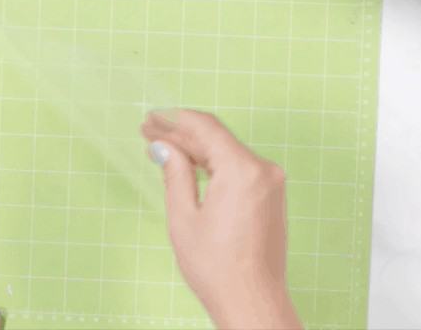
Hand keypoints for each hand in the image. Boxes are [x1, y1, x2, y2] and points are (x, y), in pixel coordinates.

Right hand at [140, 109, 301, 329]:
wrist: (252, 302)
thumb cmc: (218, 268)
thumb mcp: (184, 217)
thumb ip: (175, 173)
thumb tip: (165, 147)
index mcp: (242, 170)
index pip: (206, 128)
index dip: (174, 119)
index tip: (151, 118)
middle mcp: (263, 170)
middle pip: (216, 139)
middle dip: (181, 134)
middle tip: (149, 132)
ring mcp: (271, 183)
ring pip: (227, 153)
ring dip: (196, 150)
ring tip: (164, 148)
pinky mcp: (271, 196)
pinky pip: (239, 169)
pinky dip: (214, 165)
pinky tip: (190, 166)